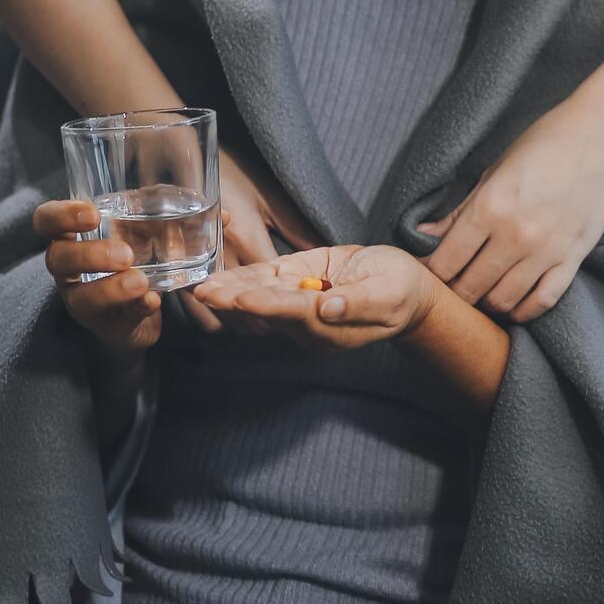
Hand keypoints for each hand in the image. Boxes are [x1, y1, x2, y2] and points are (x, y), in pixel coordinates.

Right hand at [34, 198, 163, 353]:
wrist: (139, 310)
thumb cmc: (129, 256)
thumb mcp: (130, 229)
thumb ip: (140, 211)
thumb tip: (166, 189)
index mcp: (70, 239)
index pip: (46, 221)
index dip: (61, 216)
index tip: (93, 214)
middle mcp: (68, 272)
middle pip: (57, 259)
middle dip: (89, 255)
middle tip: (125, 254)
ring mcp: (83, 302)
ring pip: (82, 298)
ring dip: (111, 288)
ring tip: (140, 281)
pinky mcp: (108, 326)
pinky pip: (118, 321)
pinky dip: (137, 308)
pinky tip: (152, 300)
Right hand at [180, 146, 320, 337]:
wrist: (181, 157)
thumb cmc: (230, 172)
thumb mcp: (266, 194)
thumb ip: (293, 226)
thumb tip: (319, 250)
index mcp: (247, 236)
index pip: (271, 285)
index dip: (286, 302)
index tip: (299, 309)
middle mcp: (221, 255)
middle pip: (246, 306)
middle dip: (264, 319)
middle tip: (280, 320)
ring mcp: (195, 264)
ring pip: (220, 314)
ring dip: (239, 321)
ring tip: (255, 319)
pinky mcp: (176, 267)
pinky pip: (194, 308)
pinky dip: (212, 316)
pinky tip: (226, 311)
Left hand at [193, 244, 436, 351]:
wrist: (402, 288)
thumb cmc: (399, 292)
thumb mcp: (388, 295)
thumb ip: (358, 303)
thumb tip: (328, 309)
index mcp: (330, 326)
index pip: (293, 314)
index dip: (266, 305)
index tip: (242, 300)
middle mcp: (308, 319)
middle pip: (267, 309)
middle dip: (235, 301)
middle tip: (205, 295)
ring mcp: (300, 301)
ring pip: (261, 295)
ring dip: (231, 291)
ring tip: (202, 287)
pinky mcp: (298, 281)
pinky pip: (267, 280)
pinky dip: (243, 278)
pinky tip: (220, 277)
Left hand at [418, 95, 603, 321]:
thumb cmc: (546, 142)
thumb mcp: (495, 169)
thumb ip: (460, 209)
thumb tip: (424, 233)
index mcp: (490, 206)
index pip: (447, 260)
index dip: (429, 272)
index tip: (425, 272)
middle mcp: (516, 235)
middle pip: (470, 287)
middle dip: (452, 292)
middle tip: (447, 287)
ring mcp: (547, 251)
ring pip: (503, 301)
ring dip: (484, 303)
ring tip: (476, 293)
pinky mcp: (573, 259)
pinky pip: (542, 301)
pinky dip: (522, 310)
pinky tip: (511, 303)